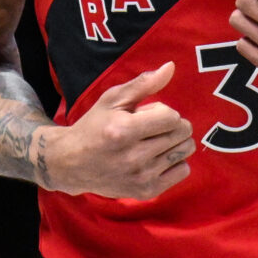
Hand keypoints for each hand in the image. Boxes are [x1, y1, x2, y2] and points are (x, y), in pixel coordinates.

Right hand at [40, 62, 194, 199]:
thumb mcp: (112, 100)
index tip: (150, 114)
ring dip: (176, 142)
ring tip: (156, 141)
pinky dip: (176, 161)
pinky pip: (183, 171)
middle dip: (173, 125)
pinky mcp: (147, 191)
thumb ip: (143, 84)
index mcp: (124, 130)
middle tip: (154, 127)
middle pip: (181, 133)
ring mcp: (141, 177)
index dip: (164, 111)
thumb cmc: (94, 126)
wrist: (73, 164)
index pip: (172, 117)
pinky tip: (158, 157)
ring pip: (184, 151)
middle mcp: (134, 156)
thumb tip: (170, 67)